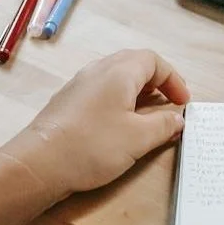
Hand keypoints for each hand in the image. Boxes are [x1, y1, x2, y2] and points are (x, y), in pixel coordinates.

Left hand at [0, 49, 191, 197]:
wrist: (39, 163)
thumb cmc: (93, 146)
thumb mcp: (139, 138)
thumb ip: (163, 125)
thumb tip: (178, 119)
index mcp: (119, 72)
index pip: (153, 61)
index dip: (173, 79)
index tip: (183, 102)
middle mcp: (98, 71)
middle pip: (133, 64)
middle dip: (156, 81)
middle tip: (168, 103)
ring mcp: (79, 85)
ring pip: (115, 77)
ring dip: (136, 91)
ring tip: (146, 114)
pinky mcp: (67, 102)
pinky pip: (100, 91)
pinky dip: (118, 100)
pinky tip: (118, 124)